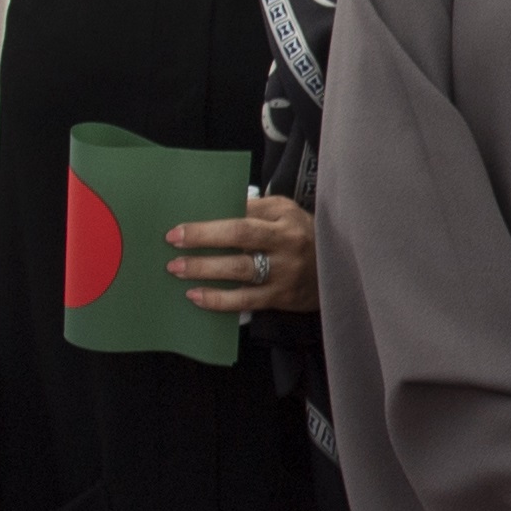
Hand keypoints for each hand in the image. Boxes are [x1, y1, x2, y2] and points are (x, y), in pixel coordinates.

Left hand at [167, 191, 317, 316]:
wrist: (338, 266)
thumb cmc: (303, 233)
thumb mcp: (285, 211)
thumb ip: (254, 209)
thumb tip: (214, 210)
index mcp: (284, 220)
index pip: (242, 221)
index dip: (209, 228)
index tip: (179, 231)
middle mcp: (286, 246)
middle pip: (239, 245)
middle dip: (202, 247)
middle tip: (173, 251)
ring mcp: (284, 274)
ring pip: (240, 274)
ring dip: (205, 272)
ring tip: (179, 271)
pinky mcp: (281, 298)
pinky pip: (245, 302)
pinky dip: (219, 300)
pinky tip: (197, 297)